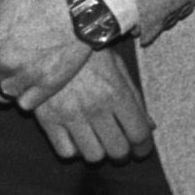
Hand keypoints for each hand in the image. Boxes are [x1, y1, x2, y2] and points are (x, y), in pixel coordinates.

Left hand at [0, 0, 89, 108]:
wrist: (83, 4)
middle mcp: (5, 62)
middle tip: (2, 58)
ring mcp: (27, 76)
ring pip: (2, 94)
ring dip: (5, 84)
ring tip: (17, 69)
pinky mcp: (49, 85)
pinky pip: (25, 104)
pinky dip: (25, 95)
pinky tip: (31, 79)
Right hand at [31, 48, 155, 161]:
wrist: (45, 38)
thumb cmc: (86, 52)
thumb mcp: (116, 67)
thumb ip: (134, 98)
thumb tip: (149, 126)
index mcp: (116, 93)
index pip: (139, 134)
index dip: (143, 147)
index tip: (141, 149)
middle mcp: (95, 107)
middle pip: (118, 150)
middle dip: (122, 153)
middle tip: (119, 147)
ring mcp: (70, 114)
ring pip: (93, 156)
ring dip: (98, 152)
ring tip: (96, 142)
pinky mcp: (47, 118)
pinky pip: (66, 152)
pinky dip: (73, 150)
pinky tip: (74, 138)